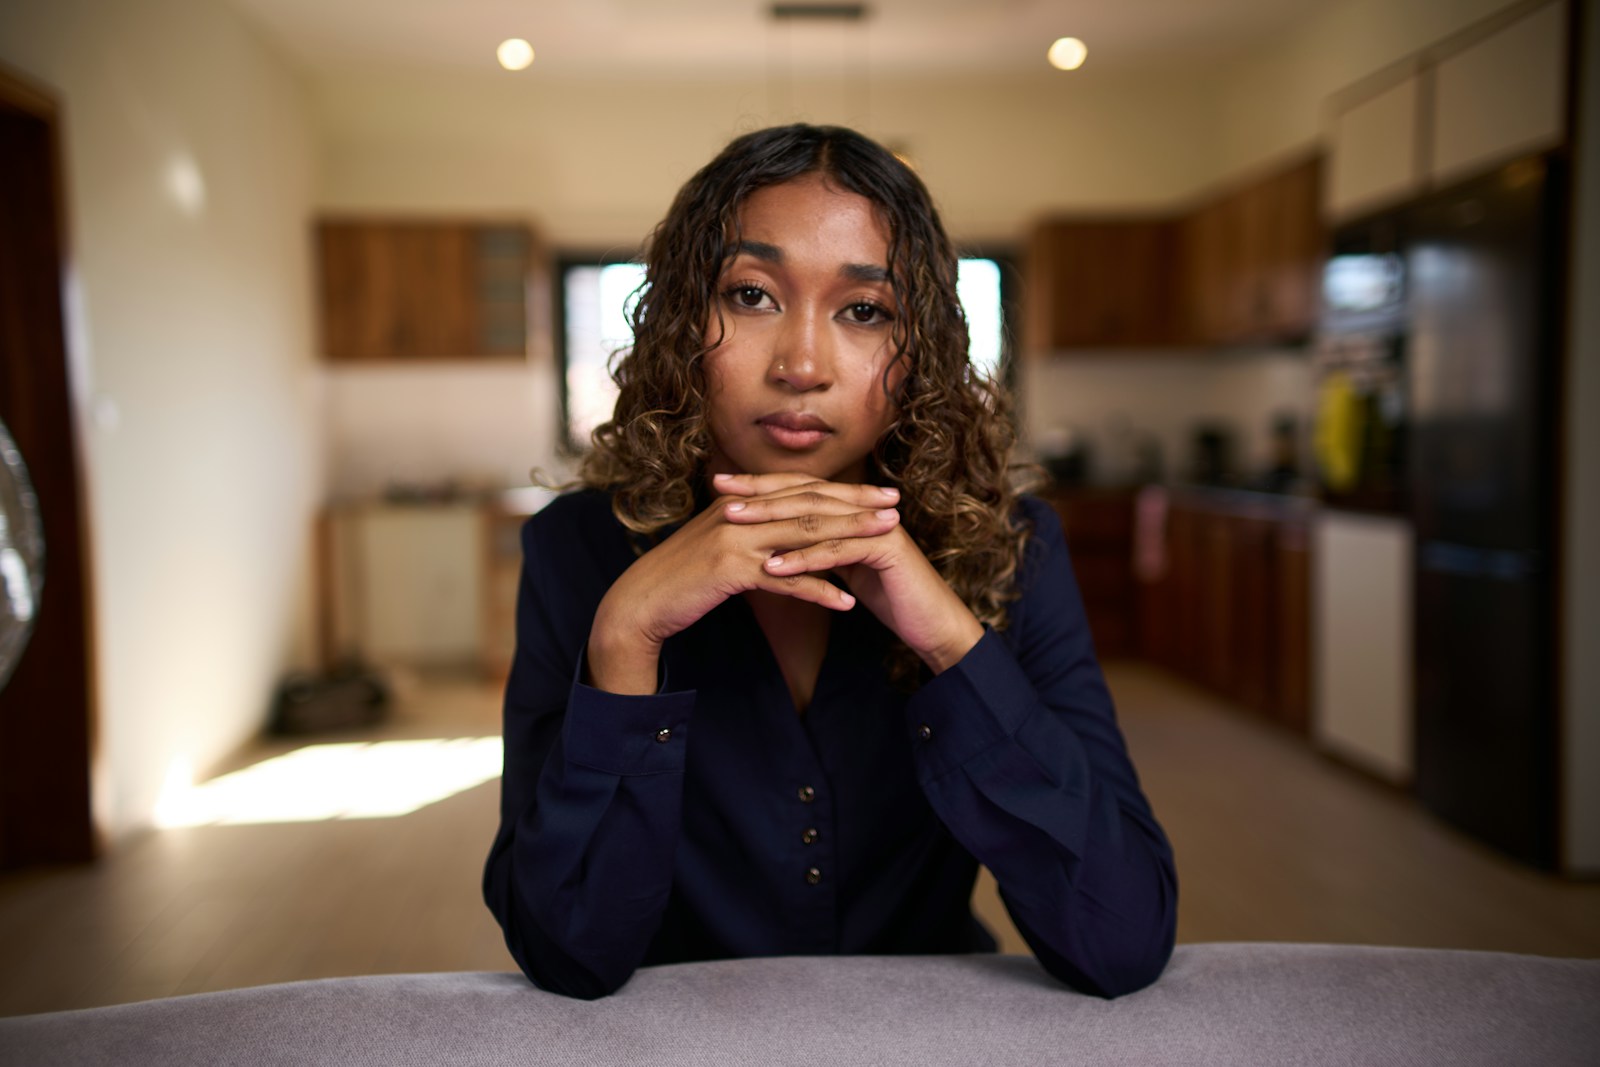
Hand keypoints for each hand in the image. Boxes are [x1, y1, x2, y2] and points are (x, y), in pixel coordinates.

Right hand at [586, 474, 901, 693]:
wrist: (641, 601)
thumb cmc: (683, 577)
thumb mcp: (720, 544)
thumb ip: (752, 532)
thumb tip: (787, 535)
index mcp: (741, 501)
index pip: (801, 489)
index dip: (844, 490)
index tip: (881, 493)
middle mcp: (740, 511)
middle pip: (809, 505)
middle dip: (857, 506)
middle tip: (897, 508)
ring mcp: (735, 539)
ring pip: (804, 535)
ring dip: (849, 538)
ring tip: (887, 542)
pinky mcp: (730, 570)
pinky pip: (785, 578)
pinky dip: (819, 590)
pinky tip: (847, 602)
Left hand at [718, 473, 984, 674]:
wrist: (931, 622)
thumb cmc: (888, 596)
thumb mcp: (845, 567)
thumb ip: (820, 547)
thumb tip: (780, 541)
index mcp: (852, 508)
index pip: (800, 488)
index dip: (760, 485)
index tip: (721, 485)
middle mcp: (864, 509)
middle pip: (804, 493)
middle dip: (759, 493)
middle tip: (719, 491)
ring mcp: (877, 525)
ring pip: (817, 517)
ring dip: (772, 520)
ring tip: (733, 523)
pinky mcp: (886, 549)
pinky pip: (837, 551)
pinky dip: (803, 559)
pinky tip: (771, 566)